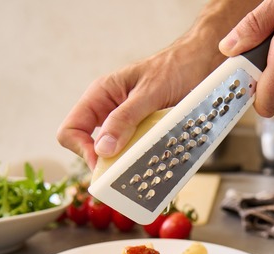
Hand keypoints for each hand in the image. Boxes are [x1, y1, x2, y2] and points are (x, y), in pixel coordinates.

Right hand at [56, 42, 219, 168]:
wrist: (203, 61)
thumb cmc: (175, 67)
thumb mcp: (149, 93)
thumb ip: (125, 118)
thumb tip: (102, 149)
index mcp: (101, 95)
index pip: (71, 130)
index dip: (83, 150)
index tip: (105, 164)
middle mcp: (109, 109)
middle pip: (89, 146)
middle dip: (105, 162)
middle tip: (127, 173)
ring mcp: (126, 121)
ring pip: (113, 153)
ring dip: (126, 163)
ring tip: (144, 168)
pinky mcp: (144, 130)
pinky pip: (135, 151)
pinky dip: (142, 160)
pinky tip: (156, 162)